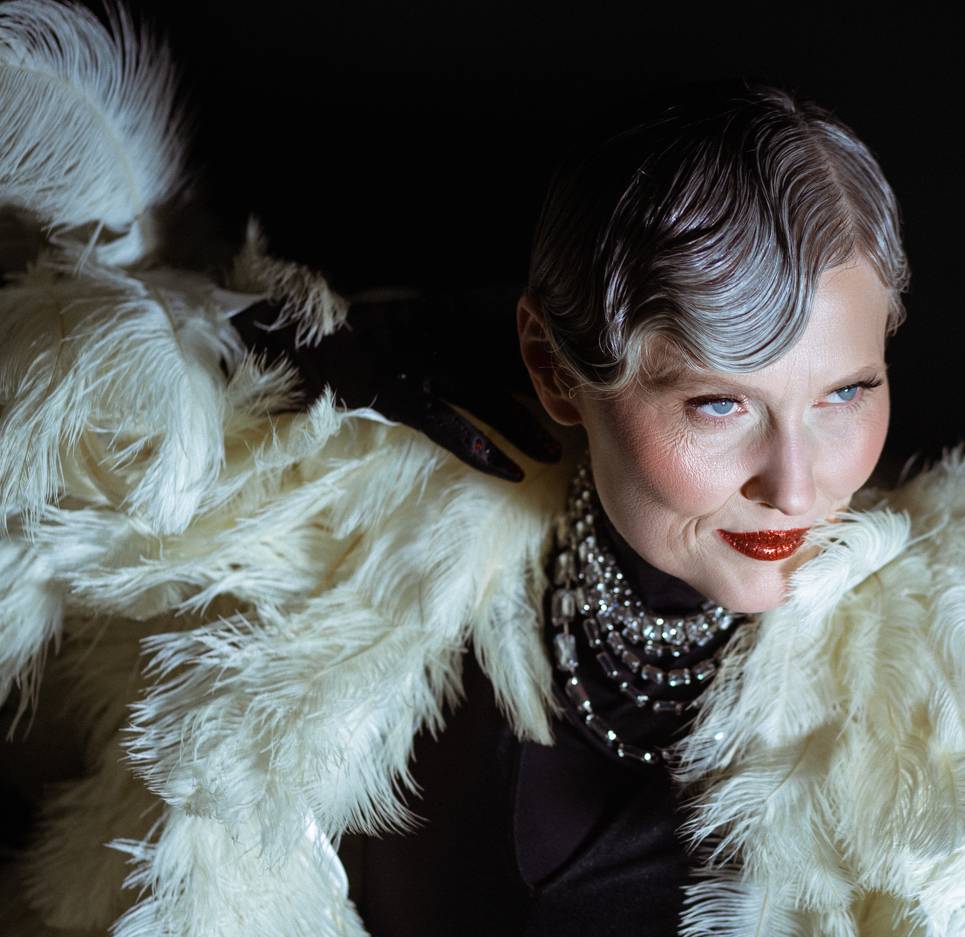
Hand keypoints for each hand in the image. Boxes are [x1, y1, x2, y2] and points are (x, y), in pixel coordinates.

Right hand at [230, 285, 560, 481]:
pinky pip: (444, 423)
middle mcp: (426, 338)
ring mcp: (409, 363)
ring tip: (556, 455)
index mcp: (427, 323)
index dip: (528, 363)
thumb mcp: (377, 337)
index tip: (564, 384)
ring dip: (522, 427)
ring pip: (482, 396)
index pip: (490, 340)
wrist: (266, 336)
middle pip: (498, 366)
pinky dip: (479, 447)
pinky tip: (510, 469)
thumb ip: (414, 346)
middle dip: (540, 395)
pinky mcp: (390, 391)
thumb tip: (439, 366)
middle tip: (582, 421)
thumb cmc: (316, 341)